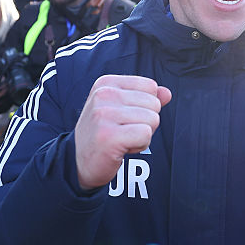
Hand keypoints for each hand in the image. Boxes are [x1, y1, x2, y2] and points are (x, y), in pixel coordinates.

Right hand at [74, 75, 171, 189]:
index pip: (150, 87)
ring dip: (142, 135)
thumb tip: (167, 93)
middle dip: (145, 122)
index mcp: (107, 83)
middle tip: (123, 131)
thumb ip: (145, 98)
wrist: (78, 161)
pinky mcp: (109, 135)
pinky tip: (122, 148)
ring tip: (121, 139)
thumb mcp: (122, 109)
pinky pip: (146, 134)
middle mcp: (103, 94)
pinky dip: (139, 145)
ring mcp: (104, 114)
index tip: (125, 118)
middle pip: (154, 104)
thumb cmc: (103, 134)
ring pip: (152, 119)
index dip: (145, 106)